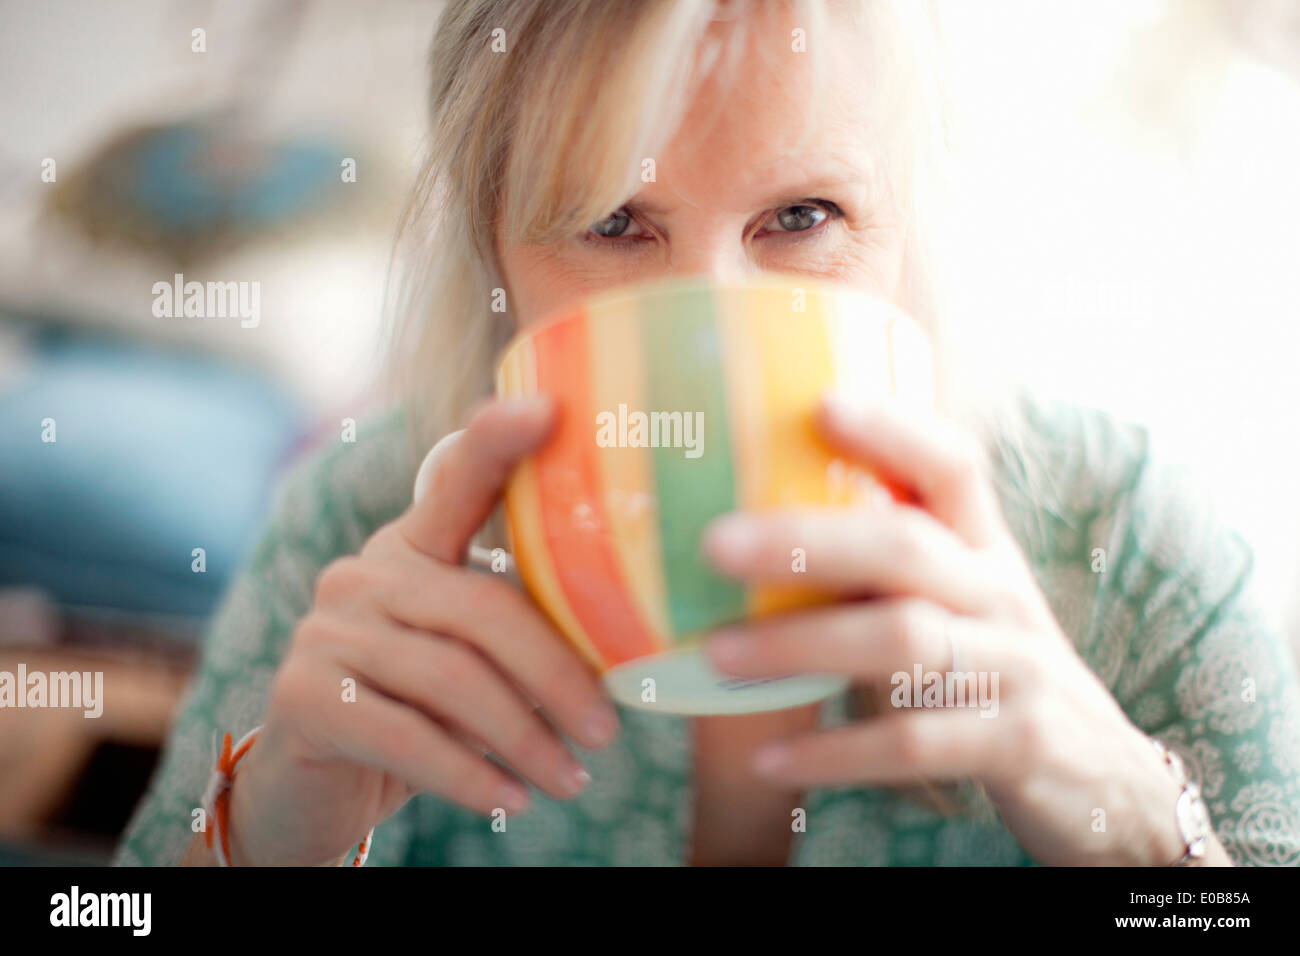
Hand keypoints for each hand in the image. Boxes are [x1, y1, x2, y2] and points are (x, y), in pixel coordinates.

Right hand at [226, 397, 619, 864]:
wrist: (316, 784)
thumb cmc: (419, 710)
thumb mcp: (469, 659)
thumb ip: (518, 628)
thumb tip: (623, 640)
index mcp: (412, 548)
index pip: (455, 483)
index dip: (497, 443)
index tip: (547, 410)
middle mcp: (363, 574)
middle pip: (481, 608)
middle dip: (557, 675)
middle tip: (608, 730)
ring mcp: (326, 631)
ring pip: (453, 678)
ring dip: (524, 738)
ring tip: (572, 779)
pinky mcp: (304, 695)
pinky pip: (409, 736)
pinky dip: (471, 775)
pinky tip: (511, 800)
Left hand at [699, 395, 1221, 865]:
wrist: (1104, 774)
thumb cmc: (992, 668)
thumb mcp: (960, 603)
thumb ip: (884, 567)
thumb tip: (749, 533)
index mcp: (985, 550)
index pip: (953, 467)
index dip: (894, 430)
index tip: (820, 404)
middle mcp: (1002, 596)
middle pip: (906, 548)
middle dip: (806, 542)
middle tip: (714, 544)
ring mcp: (1016, 670)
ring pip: (903, 642)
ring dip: (801, 646)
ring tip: (717, 655)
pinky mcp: (1017, 745)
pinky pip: (914, 744)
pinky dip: (835, 753)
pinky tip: (770, 761)